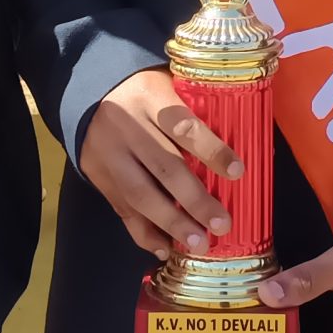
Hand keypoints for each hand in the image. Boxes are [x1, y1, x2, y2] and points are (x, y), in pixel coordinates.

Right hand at [77, 68, 237, 259]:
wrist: (89, 91)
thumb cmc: (145, 91)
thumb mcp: (168, 83)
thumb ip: (195, 108)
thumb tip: (243, 142)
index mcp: (150, 96)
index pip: (183, 125)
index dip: (211, 150)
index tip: (237, 172)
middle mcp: (127, 125)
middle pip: (164, 166)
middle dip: (195, 200)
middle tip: (221, 224)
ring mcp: (109, 153)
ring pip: (141, 193)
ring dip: (172, 223)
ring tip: (198, 244)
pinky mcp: (98, 175)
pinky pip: (122, 209)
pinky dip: (144, 233)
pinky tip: (166, 248)